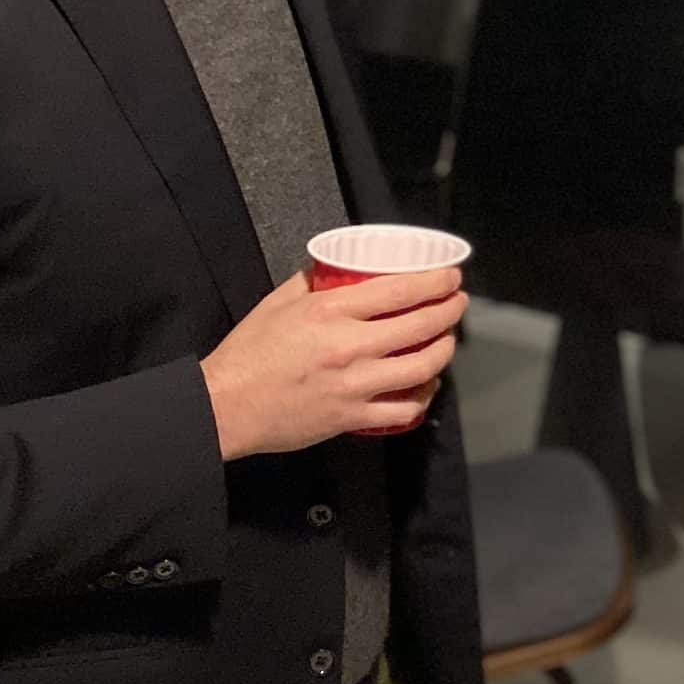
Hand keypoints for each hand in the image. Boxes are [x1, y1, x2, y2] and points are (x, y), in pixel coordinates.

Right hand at [199, 267, 466, 458]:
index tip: (451, 277)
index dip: (435, 282)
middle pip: (421, 325)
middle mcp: (350, 345)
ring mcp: (355, 385)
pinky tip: (427, 384)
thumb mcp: (277, 302)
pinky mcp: (352, 417)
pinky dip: (424, 395)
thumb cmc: (248, 353)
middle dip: (450, 311)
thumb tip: (337, 266)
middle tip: (457, 303)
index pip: (399, 290)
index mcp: (330, 311)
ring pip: (422, 367)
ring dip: (444, 350)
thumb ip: (312, 282)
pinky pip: (405, 409)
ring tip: (447, 340)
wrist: (225, 407)